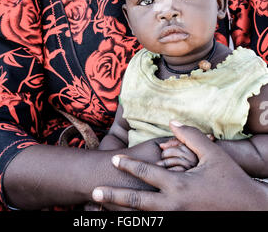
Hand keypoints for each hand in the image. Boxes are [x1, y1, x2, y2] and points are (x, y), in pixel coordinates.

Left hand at [91, 121, 267, 210]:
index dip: (128, 164)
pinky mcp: (181, 225)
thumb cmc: (230, 180)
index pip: (146, 173)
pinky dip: (139, 220)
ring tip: (101, 210)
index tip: (113, 159)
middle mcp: (173, 205)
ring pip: (142, 217)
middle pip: (136, 201)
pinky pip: (155, 223)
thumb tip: (171, 122)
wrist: (248, 210)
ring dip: (121, 213)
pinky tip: (127, 217)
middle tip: (94, 192)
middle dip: (113, 197)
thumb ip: (190, 136)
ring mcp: (176, 220)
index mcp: (179, 185)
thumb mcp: (212, 153)